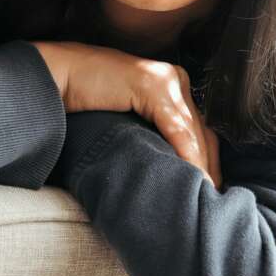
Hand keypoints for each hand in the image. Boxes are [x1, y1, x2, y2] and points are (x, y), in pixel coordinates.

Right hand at [32, 41, 221, 188]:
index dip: (208, 159)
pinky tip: (193, 176)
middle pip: (202, 130)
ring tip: (205, 195)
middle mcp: (174, 79)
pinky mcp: (152, 86)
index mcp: (172, 84)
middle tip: (214, 198)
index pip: (199, 127)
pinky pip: (176, 128)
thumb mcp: (129, 117)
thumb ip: (151, 131)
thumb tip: (170, 163)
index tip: (210, 187)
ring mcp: (165, 80)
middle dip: (210, 166)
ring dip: (201, 166)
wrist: (61, 76)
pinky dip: (186, 155)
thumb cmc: (88, 98)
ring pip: (193, 132)